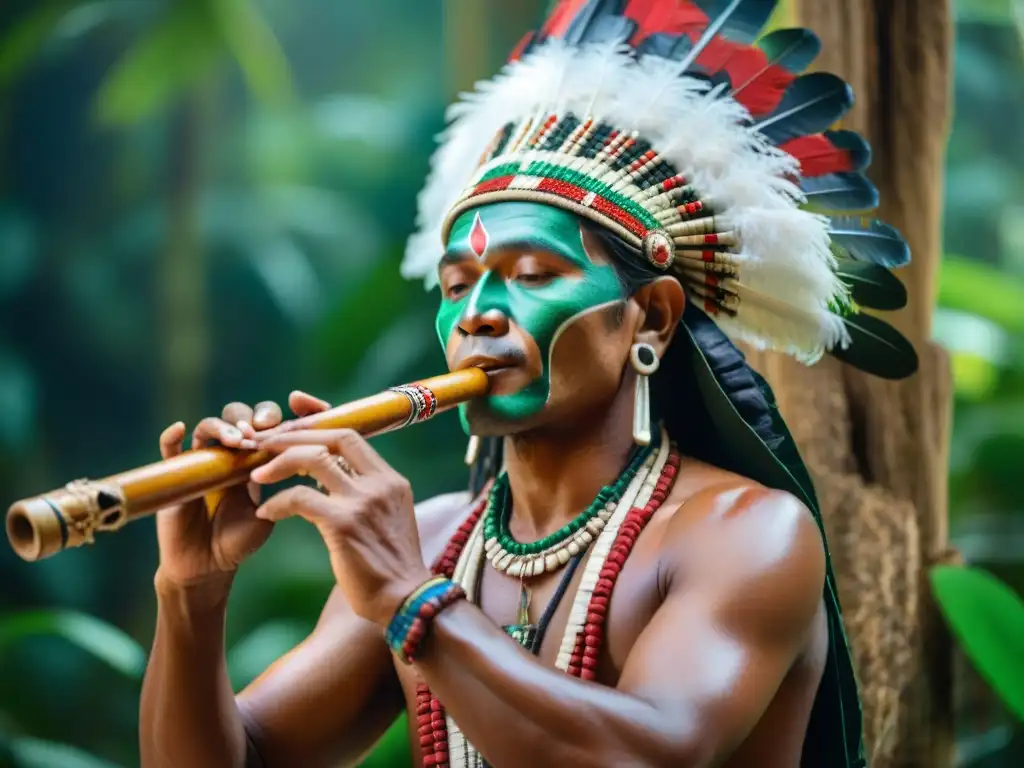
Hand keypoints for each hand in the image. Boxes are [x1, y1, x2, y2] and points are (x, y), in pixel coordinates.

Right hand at [154, 391, 331, 590]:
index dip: (270, 422)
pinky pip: (169, 451)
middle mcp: (226, 456)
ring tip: (235, 440)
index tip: (282, 430)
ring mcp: (200, 463)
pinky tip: (180, 429)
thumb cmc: (238, 541)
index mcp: (252, 461)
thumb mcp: (265, 516)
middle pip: (235, 418)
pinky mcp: (174, 475)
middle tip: (257, 431)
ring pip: (207, 428)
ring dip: (222, 427)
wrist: (207, 566)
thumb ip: (277, 494)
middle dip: (248, 418)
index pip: (262, 427)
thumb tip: (289, 469)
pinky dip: (171, 437)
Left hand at [249, 429, 430, 626]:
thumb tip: (336, 477)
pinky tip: (265, 513)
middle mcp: (380, 484)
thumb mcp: (386, 519)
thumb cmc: (390, 567)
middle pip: (332, 437)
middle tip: (263, 443)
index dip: (319, 420)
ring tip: (256, 474)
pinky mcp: (344, 525)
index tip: (293, 411)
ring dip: (279, 462)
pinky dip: (277, 502)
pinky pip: (300, 499)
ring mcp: (363, 502)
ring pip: (313, 460)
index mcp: (391, 480)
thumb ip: (366, 494)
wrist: (406, 601)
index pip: (352, 434)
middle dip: (293, 434)